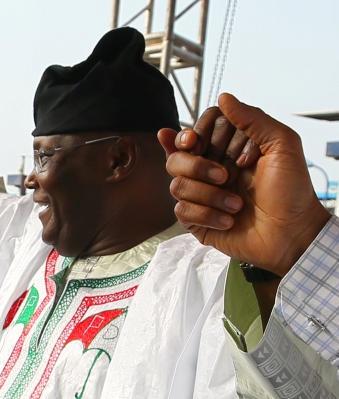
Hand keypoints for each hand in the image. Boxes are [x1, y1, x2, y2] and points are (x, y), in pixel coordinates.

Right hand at [160, 93, 331, 275]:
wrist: (290, 233)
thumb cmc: (291, 191)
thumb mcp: (282, 145)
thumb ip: (253, 118)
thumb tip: (224, 97)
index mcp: (227, 151)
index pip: (193, 134)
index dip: (190, 136)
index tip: (195, 141)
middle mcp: (210, 171)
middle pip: (176, 158)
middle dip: (197, 166)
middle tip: (226, 176)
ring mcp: (202, 196)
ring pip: (177, 186)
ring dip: (210, 196)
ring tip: (237, 205)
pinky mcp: (197, 220)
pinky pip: (182, 211)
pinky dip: (207, 215)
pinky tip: (228, 220)